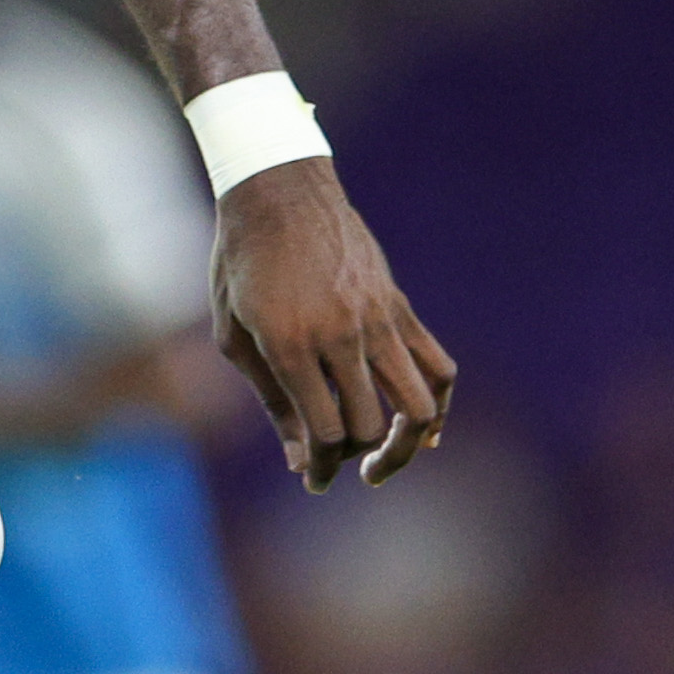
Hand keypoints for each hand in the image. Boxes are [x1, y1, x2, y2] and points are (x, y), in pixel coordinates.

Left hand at [211, 161, 456, 489]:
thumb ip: (271, 401)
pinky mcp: (399, 305)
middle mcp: (339, 335)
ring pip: (417, 405)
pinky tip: (428, 428)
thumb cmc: (241, 263)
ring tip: (388, 459)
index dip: (321, 470)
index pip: (325, 433)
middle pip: (367, 427)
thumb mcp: (233, 335)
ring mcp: (378, 319)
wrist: (279, 191)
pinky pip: (437, 365)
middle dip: (353, 460)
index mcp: (290, 344)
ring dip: (405, 446)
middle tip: (339, 465)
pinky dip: (440, 404)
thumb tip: (301, 462)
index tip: (313, 482)